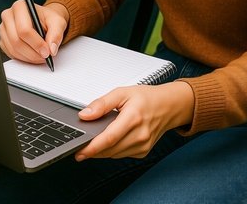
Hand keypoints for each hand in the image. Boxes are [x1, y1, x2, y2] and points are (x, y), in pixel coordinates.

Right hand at [0, 0, 67, 64]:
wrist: (42, 21)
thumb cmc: (48, 19)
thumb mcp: (58, 22)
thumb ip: (56, 34)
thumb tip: (51, 49)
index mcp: (20, 7)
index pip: (23, 29)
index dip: (36, 43)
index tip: (47, 52)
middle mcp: (8, 16)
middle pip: (16, 40)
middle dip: (33, 53)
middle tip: (45, 56)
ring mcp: (3, 28)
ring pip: (13, 49)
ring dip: (29, 57)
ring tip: (40, 56)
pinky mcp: (2, 40)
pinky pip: (10, 54)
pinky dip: (23, 58)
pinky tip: (32, 55)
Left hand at [74, 80, 194, 160]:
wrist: (168, 106)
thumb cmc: (146, 98)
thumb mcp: (121, 92)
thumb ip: (102, 104)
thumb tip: (85, 114)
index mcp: (133, 118)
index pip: (109, 138)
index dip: (93, 147)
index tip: (80, 150)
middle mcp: (140, 135)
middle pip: (110, 149)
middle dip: (92, 151)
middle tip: (79, 149)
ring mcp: (143, 146)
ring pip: (115, 154)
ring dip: (101, 152)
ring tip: (90, 144)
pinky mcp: (143, 152)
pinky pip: (122, 154)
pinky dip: (111, 151)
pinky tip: (107, 143)